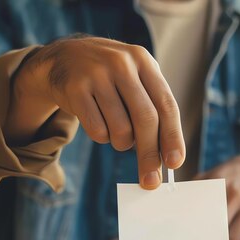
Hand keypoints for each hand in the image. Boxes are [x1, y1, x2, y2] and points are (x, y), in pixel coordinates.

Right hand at [6, 37, 184, 189]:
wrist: (65, 57)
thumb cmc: (110, 78)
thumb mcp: (135, 80)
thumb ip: (153, 110)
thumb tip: (168, 156)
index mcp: (144, 62)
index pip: (166, 105)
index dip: (173, 137)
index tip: (175, 164)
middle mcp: (122, 64)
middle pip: (146, 119)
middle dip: (150, 155)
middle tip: (151, 180)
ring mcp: (97, 75)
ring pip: (121, 129)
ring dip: (122, 143)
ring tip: (118, 133)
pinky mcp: (75, 88)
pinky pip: (97, 130)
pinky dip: (102, 136)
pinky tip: (99, 123)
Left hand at [196, 152, 239, 239]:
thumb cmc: (236, 176)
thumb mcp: (217, 173)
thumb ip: (196, 187)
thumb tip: (175, 205)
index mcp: (219, 181)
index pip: (200, 210)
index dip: (194, 224)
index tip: (189, 232)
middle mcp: (237, 191)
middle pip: (215, 227)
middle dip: (211, 233)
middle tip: (210, 234)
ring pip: (234, 238)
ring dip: (229, 239)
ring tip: (230, 230)